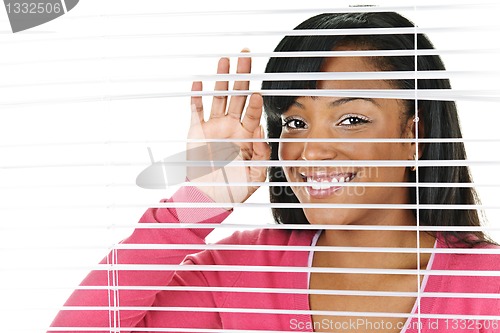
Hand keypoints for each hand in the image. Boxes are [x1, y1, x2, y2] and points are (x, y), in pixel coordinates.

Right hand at [187, 50, 269, 206]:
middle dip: (242, 76)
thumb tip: (262, 133)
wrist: (210, 197)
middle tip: (246, 56)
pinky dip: (197, 96)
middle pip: (238, 96)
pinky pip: (197, 110)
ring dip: (221, 79)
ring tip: (224, 60)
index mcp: (247, 135)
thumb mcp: (256, 175)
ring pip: (219, 97)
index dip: (255, 103)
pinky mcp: (197, 130)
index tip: (258, 93)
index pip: (253, 113)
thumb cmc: (236, 187)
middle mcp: (232, 126)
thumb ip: (262, 156)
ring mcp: (214, 126)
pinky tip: (200, 81)